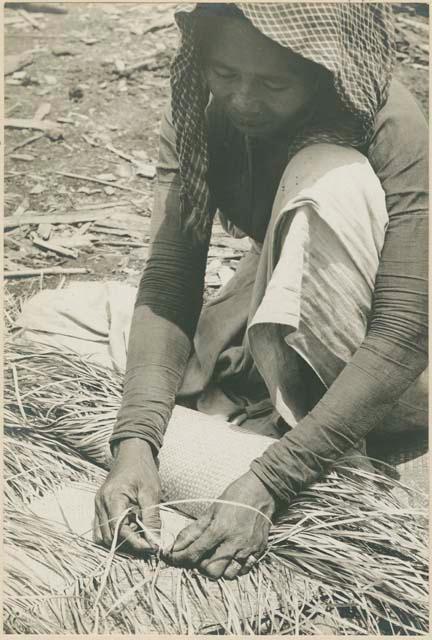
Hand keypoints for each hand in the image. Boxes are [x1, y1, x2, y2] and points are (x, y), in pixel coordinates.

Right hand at [94, 438, 160, 553]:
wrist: (132, 452)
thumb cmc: (143, 469)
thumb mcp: (151, 493)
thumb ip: (152, 518)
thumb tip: (155, 543)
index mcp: (112, 498)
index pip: (119, 531)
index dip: (135, 543)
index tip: (151, 547)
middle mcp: (100, 503)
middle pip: (109, 537)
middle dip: (128, 544)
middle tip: (147, 543)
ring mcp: (97, 505)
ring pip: (102, 536)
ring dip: (120, 541)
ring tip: (139, 534)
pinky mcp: (99, 506)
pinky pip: (102, 528)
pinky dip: (115, 534)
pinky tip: (130, 528)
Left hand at [165, 471, 274, 579]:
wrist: (263, 490)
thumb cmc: (235, 496)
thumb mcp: (211, 509)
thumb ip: (193, 530)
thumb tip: (175, 546)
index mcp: (220, 529)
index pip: (195, 552)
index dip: (180, 558)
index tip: (173, 558)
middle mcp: (235, 542)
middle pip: (212, 571)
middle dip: (201, 566)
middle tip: (199, 555)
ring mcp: (249, 548)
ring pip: (228, 575)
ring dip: (218, 569)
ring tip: (215, 556)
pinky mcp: (259, 551)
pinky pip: (243, 570)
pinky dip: (234, 568)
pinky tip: (230, 557)